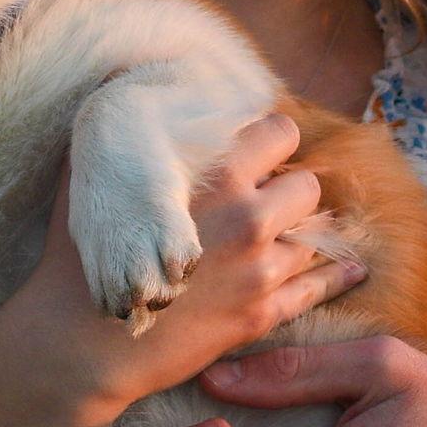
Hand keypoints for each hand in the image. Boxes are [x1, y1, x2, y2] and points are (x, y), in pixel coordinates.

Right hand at [0, 117, 351, 426]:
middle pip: (307, 184)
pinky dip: (334, 276)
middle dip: (288, 188)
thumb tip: (118, 84)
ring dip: (301, 232)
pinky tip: (347, 270)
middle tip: (269, 197)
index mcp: (217, 174)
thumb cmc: (80, 254)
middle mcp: (249, 218)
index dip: (268, 141)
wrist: (81, 342)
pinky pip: (319, 287)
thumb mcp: (90, 175)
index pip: (280, 130)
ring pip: (316, 235)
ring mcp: (260, 270)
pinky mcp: (262, 314)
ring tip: (287, 233)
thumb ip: (119, 131)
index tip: (257, 154)